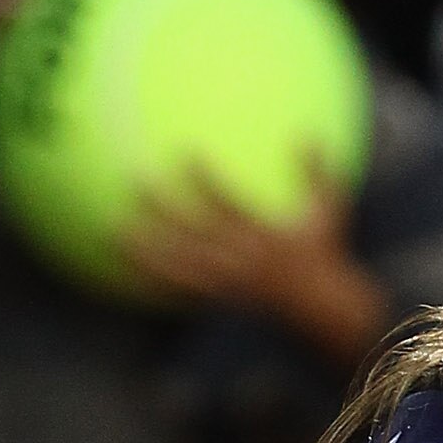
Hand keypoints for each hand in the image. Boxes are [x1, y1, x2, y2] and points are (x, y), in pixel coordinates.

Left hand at [124, 168, 385, 360]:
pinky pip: (180, 290)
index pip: (227, 205)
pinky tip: (126, 267)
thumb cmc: (326, 254)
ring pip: (177, 266)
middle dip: (163, 208)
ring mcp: (225, 284)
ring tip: (113, 232)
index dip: (205, 180)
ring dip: (145, 250)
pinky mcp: (217, 299)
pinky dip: (154, 280)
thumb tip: (311, 131)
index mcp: (262, 237)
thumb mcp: (329, 210)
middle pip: (191, 233)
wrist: (323, 311)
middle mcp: (238, 261)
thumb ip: (317, 170)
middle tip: (134, 178)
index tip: (184, 151)